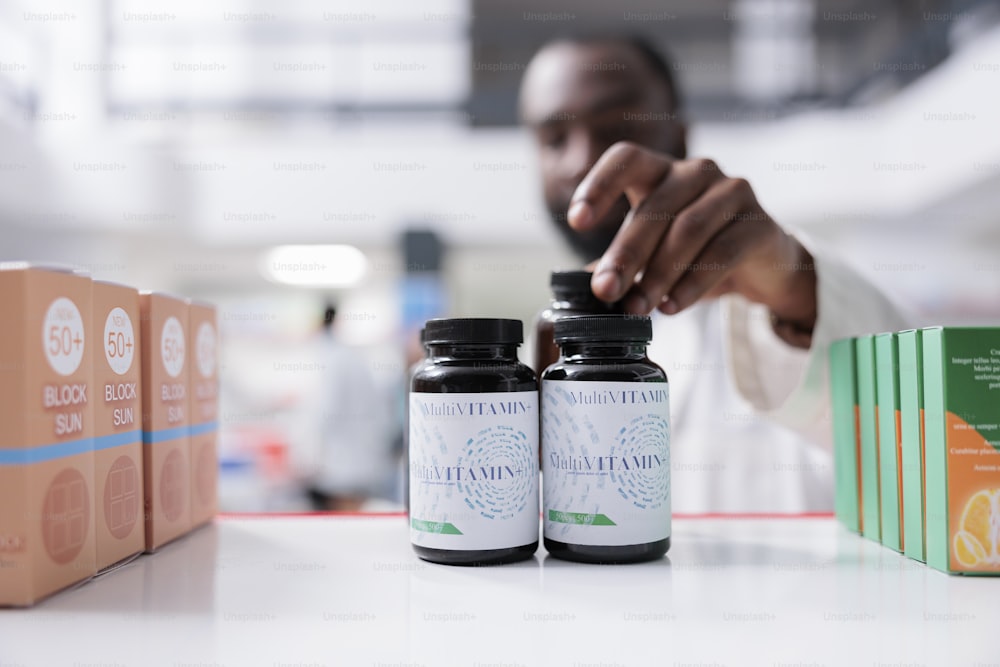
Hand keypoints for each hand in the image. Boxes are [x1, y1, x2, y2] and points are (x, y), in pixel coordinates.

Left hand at [569, 142, 816, 347]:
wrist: (763, 268)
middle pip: (654, 207)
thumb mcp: (653, 255)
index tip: (576, 221)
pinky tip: (673, 306)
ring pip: (687, 230)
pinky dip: (693, 283)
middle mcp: (696, 171)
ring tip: (639, 308)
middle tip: (605, 291)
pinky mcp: (760, 223)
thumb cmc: (698, 253)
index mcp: (662, 171)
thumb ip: (621, 263)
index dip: (599, 185)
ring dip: (658, 274)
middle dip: (625, 254)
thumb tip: (583, 285)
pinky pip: (722, 252)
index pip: (626, 159)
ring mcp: (732, 191)